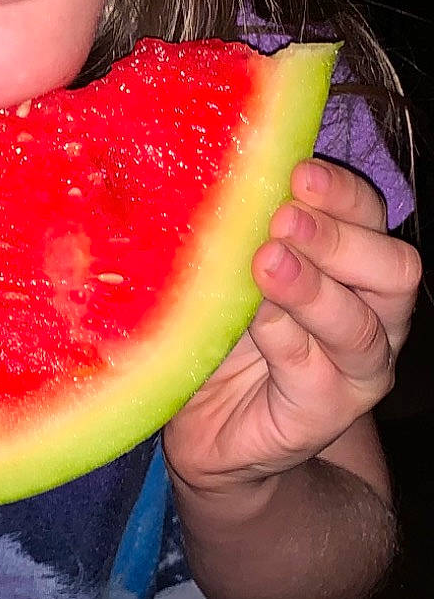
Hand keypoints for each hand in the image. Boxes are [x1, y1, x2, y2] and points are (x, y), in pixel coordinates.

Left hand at [163, 159, 421, 493]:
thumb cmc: (225, 336)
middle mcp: (375, 314)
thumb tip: (223, 183)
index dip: (340, 193)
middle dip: (336, 238)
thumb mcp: (230, 277)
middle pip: (392, 268)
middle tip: (282, 219)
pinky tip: (253, 316)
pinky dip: (281, 336)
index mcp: (355, 265)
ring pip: (360, 323)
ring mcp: (360, 367)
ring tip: (267, 262)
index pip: (369, 218)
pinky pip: (312, 367)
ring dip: (311, 287)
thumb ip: (242, 237)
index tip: (296, 172)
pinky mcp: (329, 409)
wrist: (207, 426)